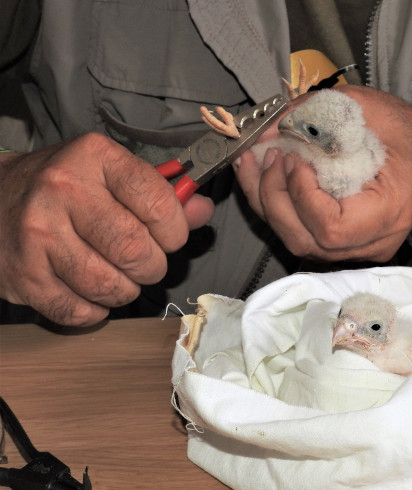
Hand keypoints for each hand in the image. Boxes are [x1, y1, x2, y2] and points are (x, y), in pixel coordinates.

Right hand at [0, 134, 213, 325]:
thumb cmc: (64, 188)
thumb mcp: (112, 175)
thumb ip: (162, 193)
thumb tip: (201, 211)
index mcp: (95, 158)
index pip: (159, 204)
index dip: (175, 231)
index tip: (169, 236)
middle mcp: (63, 190)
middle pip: (136, 250)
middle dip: (151, 266)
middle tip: (142, 261)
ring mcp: (38, 234)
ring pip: (110, 286)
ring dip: (125, 290)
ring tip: (116, 275)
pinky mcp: (22, 274)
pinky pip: (78, 311)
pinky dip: (93, 310)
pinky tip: (88, 292)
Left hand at [235, 86, 411, 261]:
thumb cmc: (403, 135)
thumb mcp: (364, 107)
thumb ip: (312, 113)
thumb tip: (266, 132)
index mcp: (390, 213)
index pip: (331, 229)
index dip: (301, 197)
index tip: (293, 159)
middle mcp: (375, 242)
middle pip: (306, 241)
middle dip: (274, 197)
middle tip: (269, 156)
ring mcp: (358, 250)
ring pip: (297, 242)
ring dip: (266, 202)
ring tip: (255, 163)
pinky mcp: (342, 247)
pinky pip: (300, 235)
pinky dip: (276, 208)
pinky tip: (264, 177)